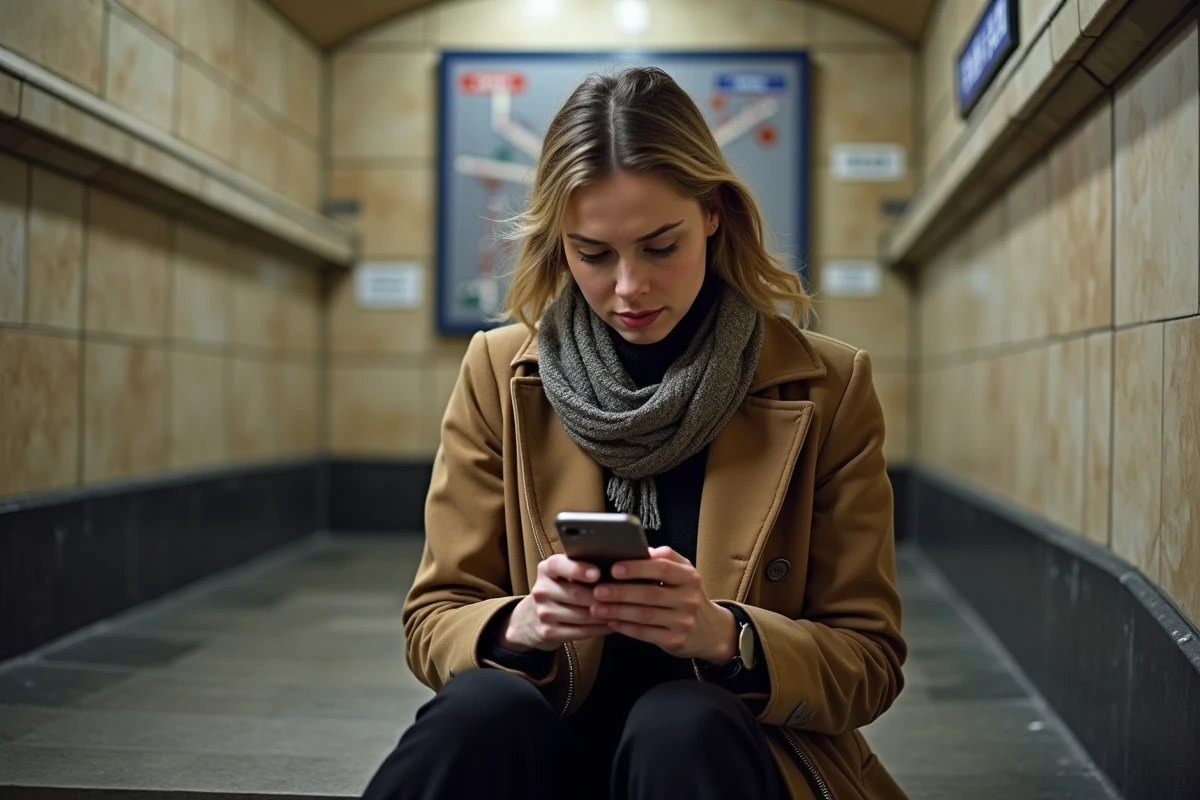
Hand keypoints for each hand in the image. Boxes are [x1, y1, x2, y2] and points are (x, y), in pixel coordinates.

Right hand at [501, 554, 611, 651]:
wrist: (530, 619)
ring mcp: (543, 613)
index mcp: (546, 569)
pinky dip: (599, 629)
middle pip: (576, 594)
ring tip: (622, 611)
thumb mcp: (562, 574)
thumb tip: (615, 566)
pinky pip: (580, 632)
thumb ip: (581, 567)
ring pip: (581, 615)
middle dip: (602, 597)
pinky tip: (611, 625)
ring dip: (605, 615)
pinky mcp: (548, 632)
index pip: (559, 565)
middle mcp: (541, 590)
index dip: (579, 569)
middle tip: (623, 597)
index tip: (597, 573)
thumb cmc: (558, 590)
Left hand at [589, 546, 736, 662]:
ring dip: (617, 611)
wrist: (711, 631)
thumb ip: (665, 558)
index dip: (637, 568)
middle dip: (621, 592)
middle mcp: (689, 599)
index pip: (663, 568)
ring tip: (596, 607)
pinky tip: (611, 621)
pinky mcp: (675, 641)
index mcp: (689, 577)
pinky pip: (645, 633)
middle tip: (597, 590)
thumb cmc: (687, 595)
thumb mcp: (684, 572)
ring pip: (645, 615)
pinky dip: (625, 627)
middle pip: (650, 594)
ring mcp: (683, 622)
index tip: (614, 568)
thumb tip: (638, 548)